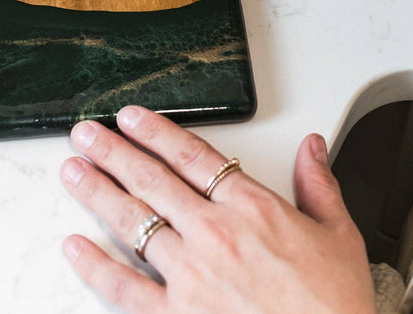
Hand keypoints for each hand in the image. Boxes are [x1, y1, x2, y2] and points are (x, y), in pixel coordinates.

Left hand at [60, 106, 375, 313]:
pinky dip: (94, 265)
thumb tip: (312, 148)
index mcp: (253, 208)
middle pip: (152, 179)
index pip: (193, 156)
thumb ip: (318, 186)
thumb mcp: (339, 236)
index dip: (157, 132)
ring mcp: (191, 274)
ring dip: (97, 192)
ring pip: (132, 222)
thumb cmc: (333, 305)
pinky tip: (75, 246)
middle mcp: (215, 234)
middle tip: (88, 135)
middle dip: (114, 152)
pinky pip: (123, 286)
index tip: (132, 118)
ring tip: (73, 172)